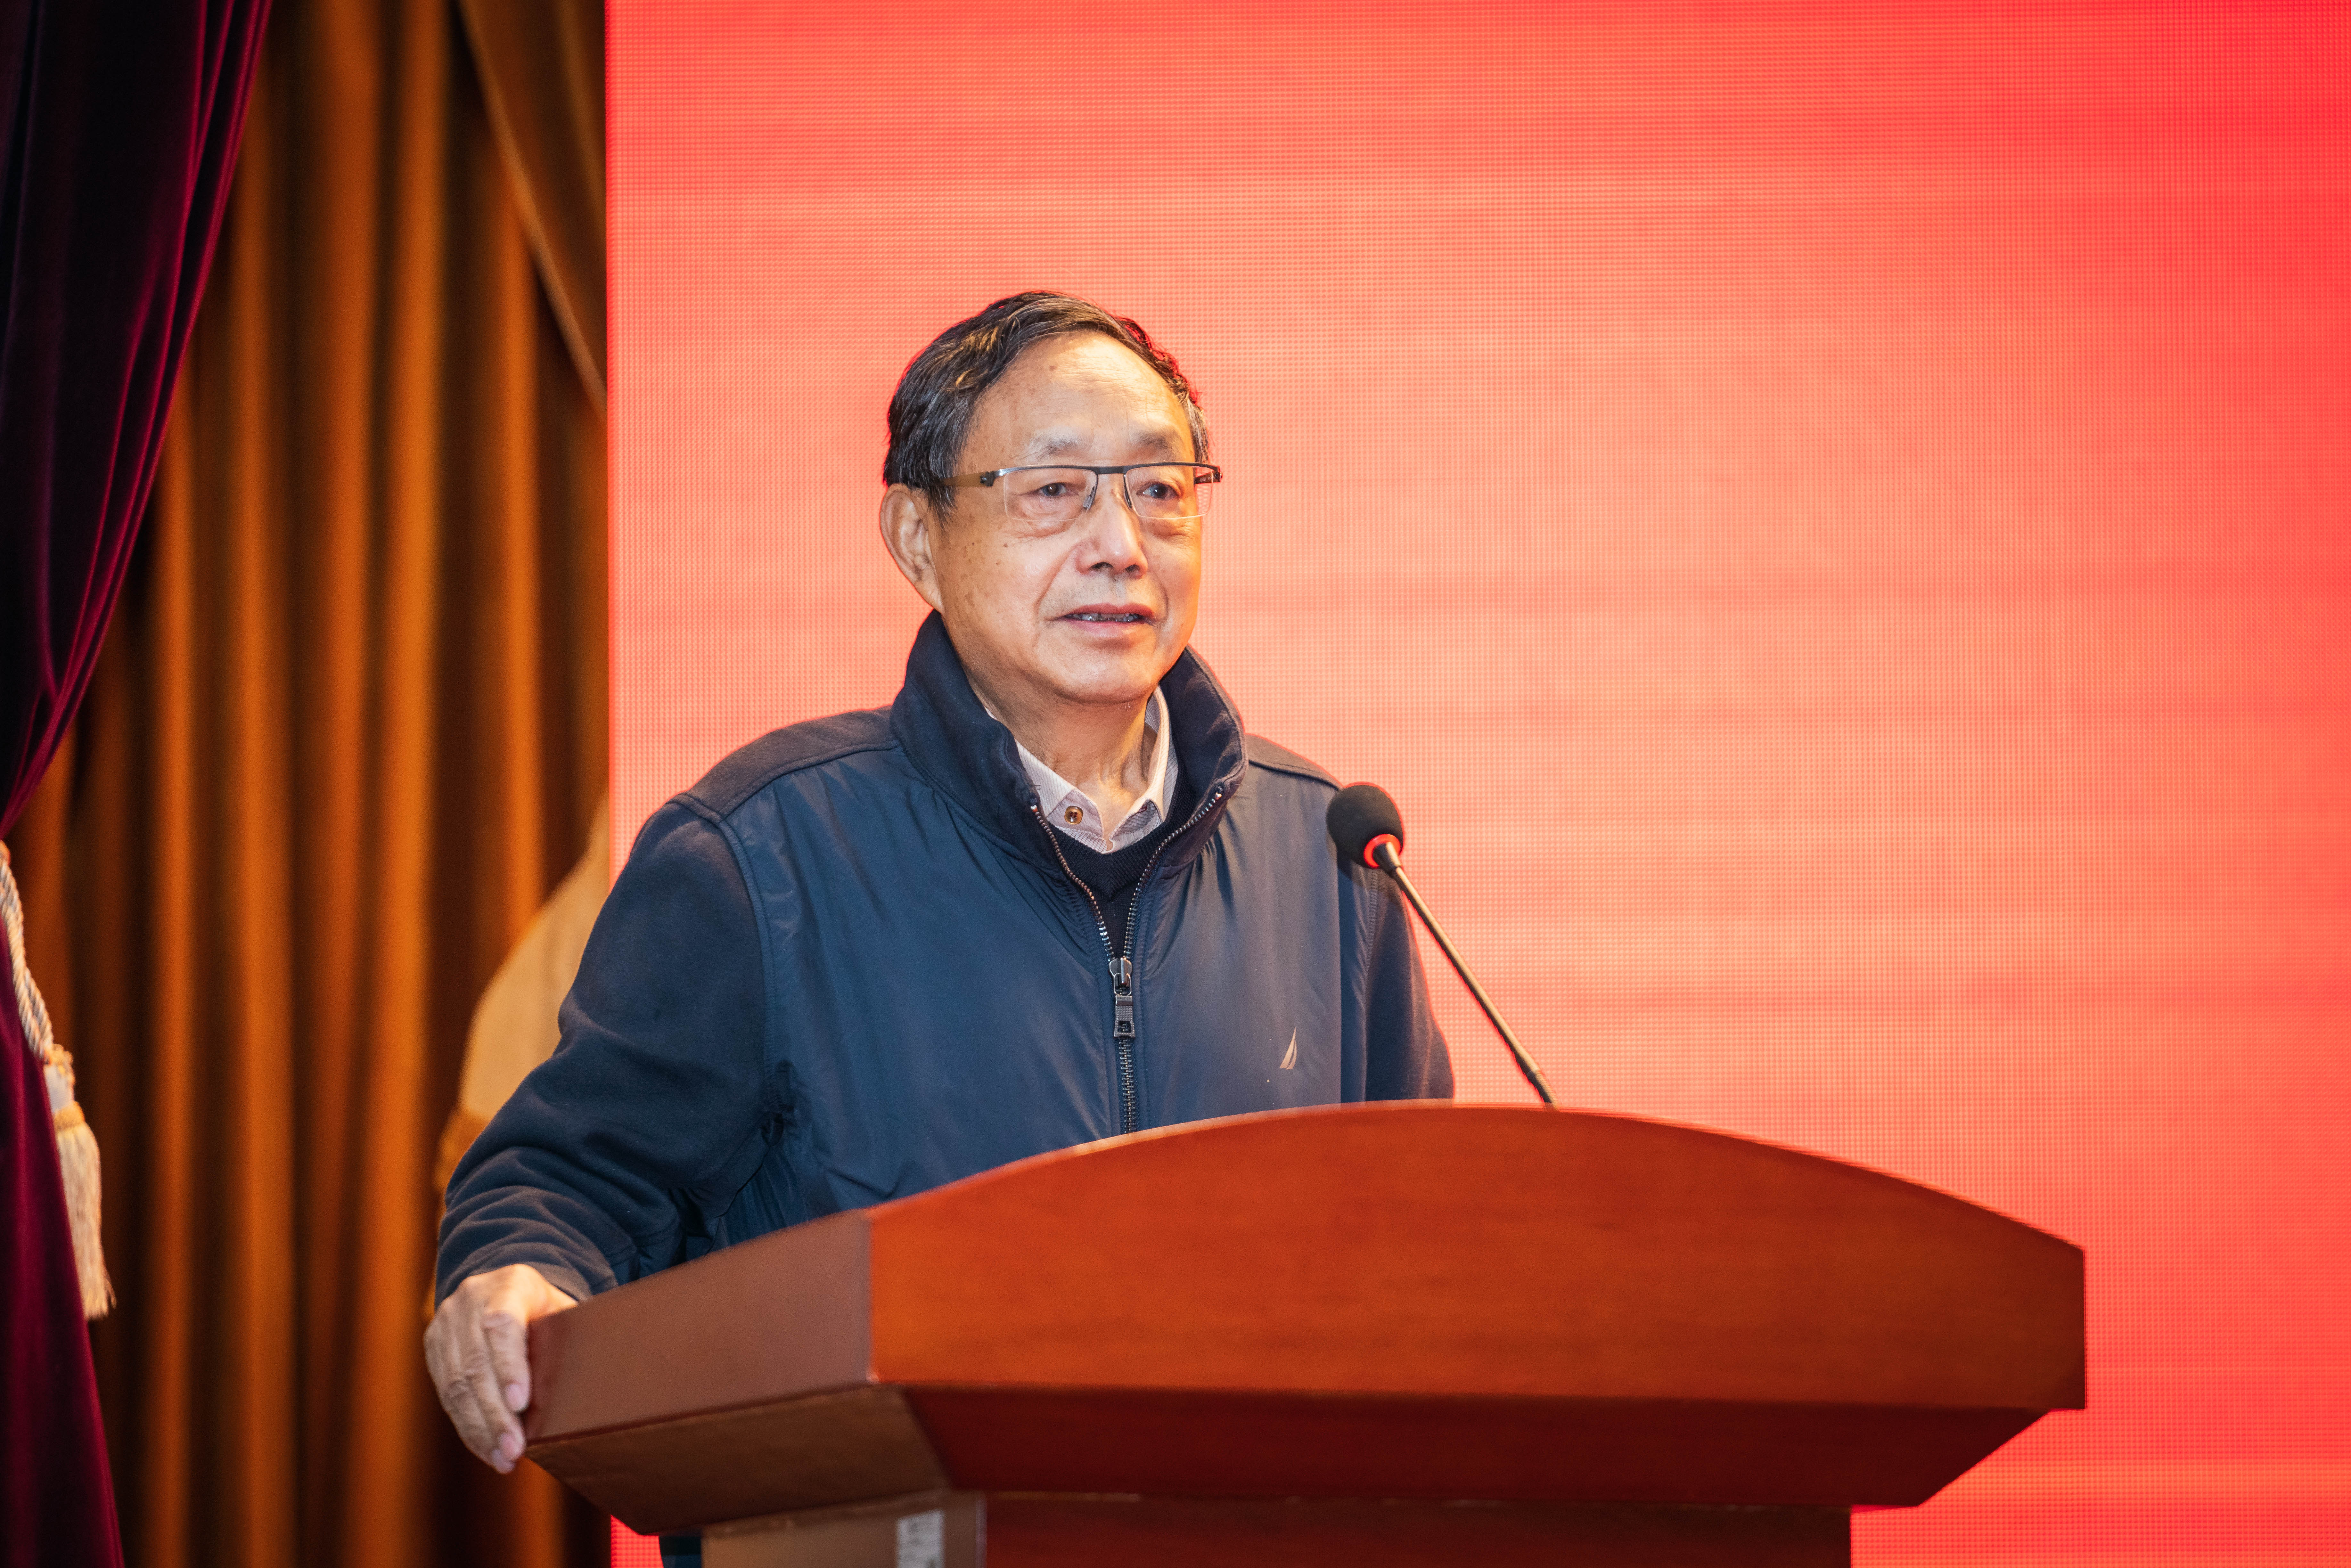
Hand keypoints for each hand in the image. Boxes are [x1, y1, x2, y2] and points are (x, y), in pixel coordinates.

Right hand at [424, 1263, 577, 1471]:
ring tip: (504, 1459)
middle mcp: (469, 1301)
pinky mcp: (434, 1350)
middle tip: (515, 1449)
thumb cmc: (544, 1308)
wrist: (500, 1289)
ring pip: (457, 1385)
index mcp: (509, 1284)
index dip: (509, 1366)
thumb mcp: (562, 1309)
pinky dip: (469, 1427)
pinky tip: (488, 1450)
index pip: (502, 1325)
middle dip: (496, 1413)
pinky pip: (447, 1396)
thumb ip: (571, 1337)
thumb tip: (595, 1381)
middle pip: (476, 1363)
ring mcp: (446, 1325)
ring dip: (481, 1429)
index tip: (520, 1403)